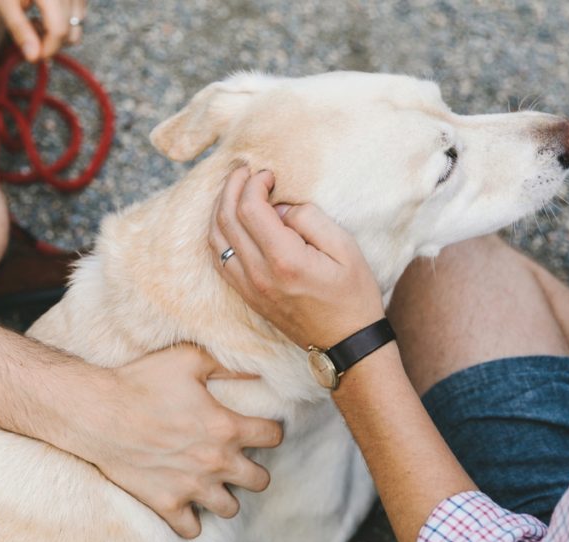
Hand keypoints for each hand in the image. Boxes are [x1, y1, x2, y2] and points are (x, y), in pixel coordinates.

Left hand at [0, 0, 85, 61]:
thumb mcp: (5, 1)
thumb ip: (20, 29)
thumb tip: (34, 58)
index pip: (59, 32)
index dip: (46, 49)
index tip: (30, 55)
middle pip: (72, 32)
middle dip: (51, 42)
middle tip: (28, 33)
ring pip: (79, 23)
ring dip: (59, 30)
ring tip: (36, 18)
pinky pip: (79, 10)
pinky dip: (65, 17)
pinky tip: (46, 8)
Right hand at [47, 345, 282, 538]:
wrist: (97, 414)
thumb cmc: (141, 382)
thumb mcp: (188, 359)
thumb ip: (227, 364)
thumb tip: (257, 368)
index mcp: (226, 428)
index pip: (273, 437)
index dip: (270, 430)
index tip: (260, 429)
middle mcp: (216, 462)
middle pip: (260, 481)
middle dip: (254, 470)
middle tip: (238, 460)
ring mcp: (192, 487)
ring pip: (230, 509)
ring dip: (225, 495)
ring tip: (213, 482)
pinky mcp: (166, 504)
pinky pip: (192, 529)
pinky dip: (192, 520)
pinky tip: (187, 504)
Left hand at [210, 167, 385, 348]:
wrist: (346, 343)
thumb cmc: (353, 295)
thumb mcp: (345, 248)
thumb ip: (310, 219)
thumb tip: (279, 208)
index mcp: (284, 260)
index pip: (249, 209)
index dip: (253, 183)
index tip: (268, 174)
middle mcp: (259, 275)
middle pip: (226, 220)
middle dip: (231, 188)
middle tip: (243, 171)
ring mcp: (249, 288)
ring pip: (216, 240)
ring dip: (219, 209)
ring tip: (233, 190)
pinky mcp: (247, 297)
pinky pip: (219, 260)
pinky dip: (218, 234)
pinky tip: (228, 221)